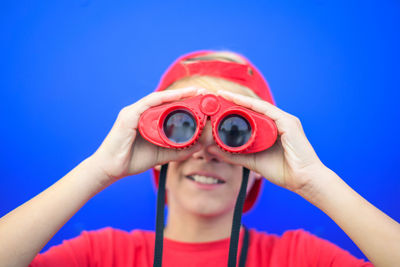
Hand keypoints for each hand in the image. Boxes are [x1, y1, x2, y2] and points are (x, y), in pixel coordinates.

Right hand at [90, 87, 202, 183]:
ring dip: (177, 94)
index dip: (185, 101)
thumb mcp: (162, 154)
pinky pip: (148, 103)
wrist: (111, 169)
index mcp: (147, 119)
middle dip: (185, 94)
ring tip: (194, 92)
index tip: (202, 99)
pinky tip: (177, 96)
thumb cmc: (132, 159)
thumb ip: (178, 150)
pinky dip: (163, 99)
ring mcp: (133, 112)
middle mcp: (140, 112)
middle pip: (165, 100)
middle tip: (203, 92)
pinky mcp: (128, 116)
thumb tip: (198, 146)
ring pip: (159, 99)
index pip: (168, 106)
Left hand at [207, 90, 325, 192]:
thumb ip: (233, 155)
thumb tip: (211, 149)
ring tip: (224, 95)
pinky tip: (239, 101)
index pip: (250, 114)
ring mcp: (285, 120)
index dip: (234, 107)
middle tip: (217, 95)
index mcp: (271, 129)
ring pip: (259, 106)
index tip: (217, 104)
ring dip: (241, 100)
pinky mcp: (289, 123)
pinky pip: (268, 111)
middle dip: (235, 100)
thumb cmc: (283, 171)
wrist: (303, 181)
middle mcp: (278, 121)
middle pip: (253, 108)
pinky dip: (253, 105)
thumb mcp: (251, 161)